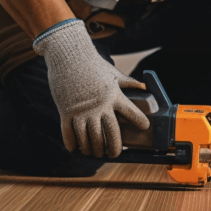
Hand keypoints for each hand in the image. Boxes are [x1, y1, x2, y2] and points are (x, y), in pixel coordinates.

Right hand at [32, 19, 149, 156]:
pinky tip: (75, 149)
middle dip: (113, 147)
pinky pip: (69, 133)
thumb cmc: (92, 65)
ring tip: (95, 152)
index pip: (131, 112)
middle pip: (110, 133)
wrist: (68, 57)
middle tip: (113, 154)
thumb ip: (128, 83)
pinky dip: (72, 144)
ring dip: (93, 149)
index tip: (145, 127)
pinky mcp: (66, 112)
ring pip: (89, 138)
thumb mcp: (112, 73)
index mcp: (113, 96)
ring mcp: (82, 110)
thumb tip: (144, 88)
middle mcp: (99, 106)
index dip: (139, 121)